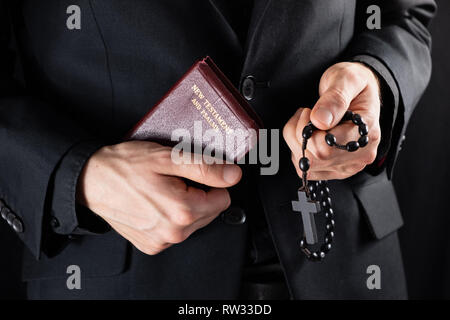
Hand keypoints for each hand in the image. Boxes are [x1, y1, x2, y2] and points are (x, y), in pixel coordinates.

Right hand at [76, 140, 241, 254]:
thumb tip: (233, 175)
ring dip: (185, 206)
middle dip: (199, 194)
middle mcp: (174, 232)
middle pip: (210, 212)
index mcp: (182, 211)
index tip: (193, 174)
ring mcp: (161, 241)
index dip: (211, 182)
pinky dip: (171, 217)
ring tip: (163, 189)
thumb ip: (205, 167)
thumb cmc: (124, 167)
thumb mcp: (167, 157)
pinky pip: (176, 231)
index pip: (223, 198)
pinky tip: (155, 203)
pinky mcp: (151, 245)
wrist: (90, 181)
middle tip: (175, 179)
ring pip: (194, 223)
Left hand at [283, 62, 381, 179]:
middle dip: (300, 133)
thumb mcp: (346, 79)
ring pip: (306, 165)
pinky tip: (308, 134)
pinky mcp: (333, 170)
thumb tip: (320, 121)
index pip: (326, 148)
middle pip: (314, 158)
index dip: (308, 130)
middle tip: (307, 112)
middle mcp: (360, 156)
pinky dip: (298, 150)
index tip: (310, 110)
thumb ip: (335, 98)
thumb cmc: (352, 83)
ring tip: (307, 120)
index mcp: (366, 134)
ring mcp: (347, 166)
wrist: (356, 91)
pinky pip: (305, 169)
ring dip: (296, 141)